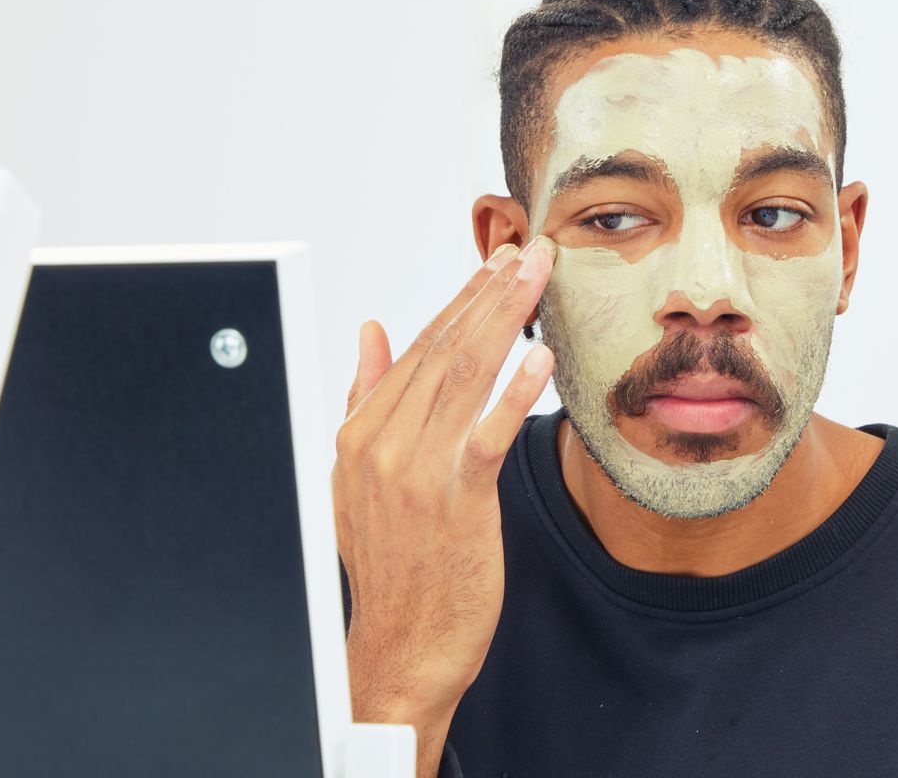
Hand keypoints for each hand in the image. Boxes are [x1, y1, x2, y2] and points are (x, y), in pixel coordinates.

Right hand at [332, 237, 555, 772]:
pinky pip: (488, 434)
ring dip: (504, 319)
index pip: (417, 348)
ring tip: (536, 277)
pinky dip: (514, 392)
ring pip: (465, 376)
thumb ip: (367, 397)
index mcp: (359, 432)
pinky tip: (540, 357)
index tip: (495, 262)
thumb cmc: (391, 561)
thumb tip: (370, 331)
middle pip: (444, 350)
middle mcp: (382, 444)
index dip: (461, 299)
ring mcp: (417, 471)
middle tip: (529, 250)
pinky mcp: (456, 501)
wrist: (399, 647)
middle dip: (489, 293)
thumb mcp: (357, 475)